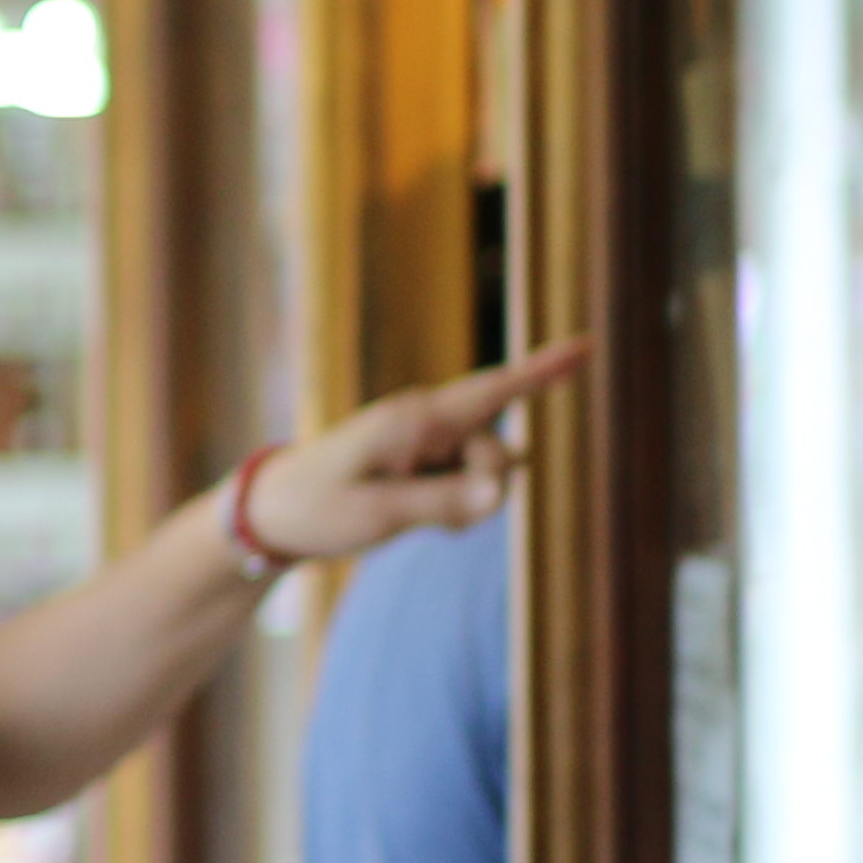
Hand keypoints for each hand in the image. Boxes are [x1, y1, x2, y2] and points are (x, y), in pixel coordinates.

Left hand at [242, 342, 589, 565]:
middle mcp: (427, 423)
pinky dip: (454, 511)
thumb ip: (445, 502)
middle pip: (496, 454)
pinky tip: (412, 515)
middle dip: (483, 489)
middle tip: (423, 512)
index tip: (589, 346)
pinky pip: (467, 492)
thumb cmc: (317, 507)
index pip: (493, 390)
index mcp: (414, 418)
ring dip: (462, 505)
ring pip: (485, 478)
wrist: (274, 514)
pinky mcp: (427, 467)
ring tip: (398, 511)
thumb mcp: (378, 514)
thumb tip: (505, 489)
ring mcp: (428, 444)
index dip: (544, 370)